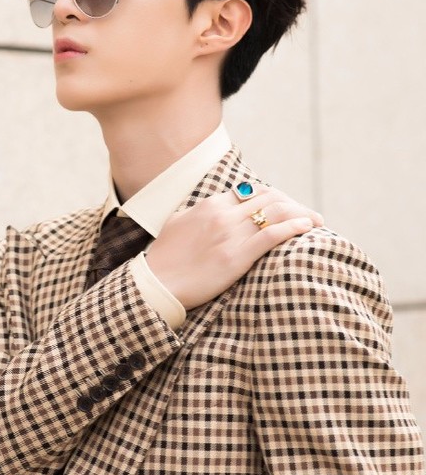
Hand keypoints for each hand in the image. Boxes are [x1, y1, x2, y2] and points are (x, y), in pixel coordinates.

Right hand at [145, 185, 323, 310]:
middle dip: (294, 203)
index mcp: (211, 204)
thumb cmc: (165, 258)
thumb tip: (211, 208)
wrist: (157, 284)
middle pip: (271, 198)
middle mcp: (223, 214)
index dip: (276, 197)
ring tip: (316, 221)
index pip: (254, 191)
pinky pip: (272, 234)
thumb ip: (198, 212)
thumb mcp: (179, 223)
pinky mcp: (237, 256)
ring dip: (302, 213)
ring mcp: (231, 234)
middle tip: (308, 215)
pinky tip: (307, 228)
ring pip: (277, 211)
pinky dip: (294, 227)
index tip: (289, 208)